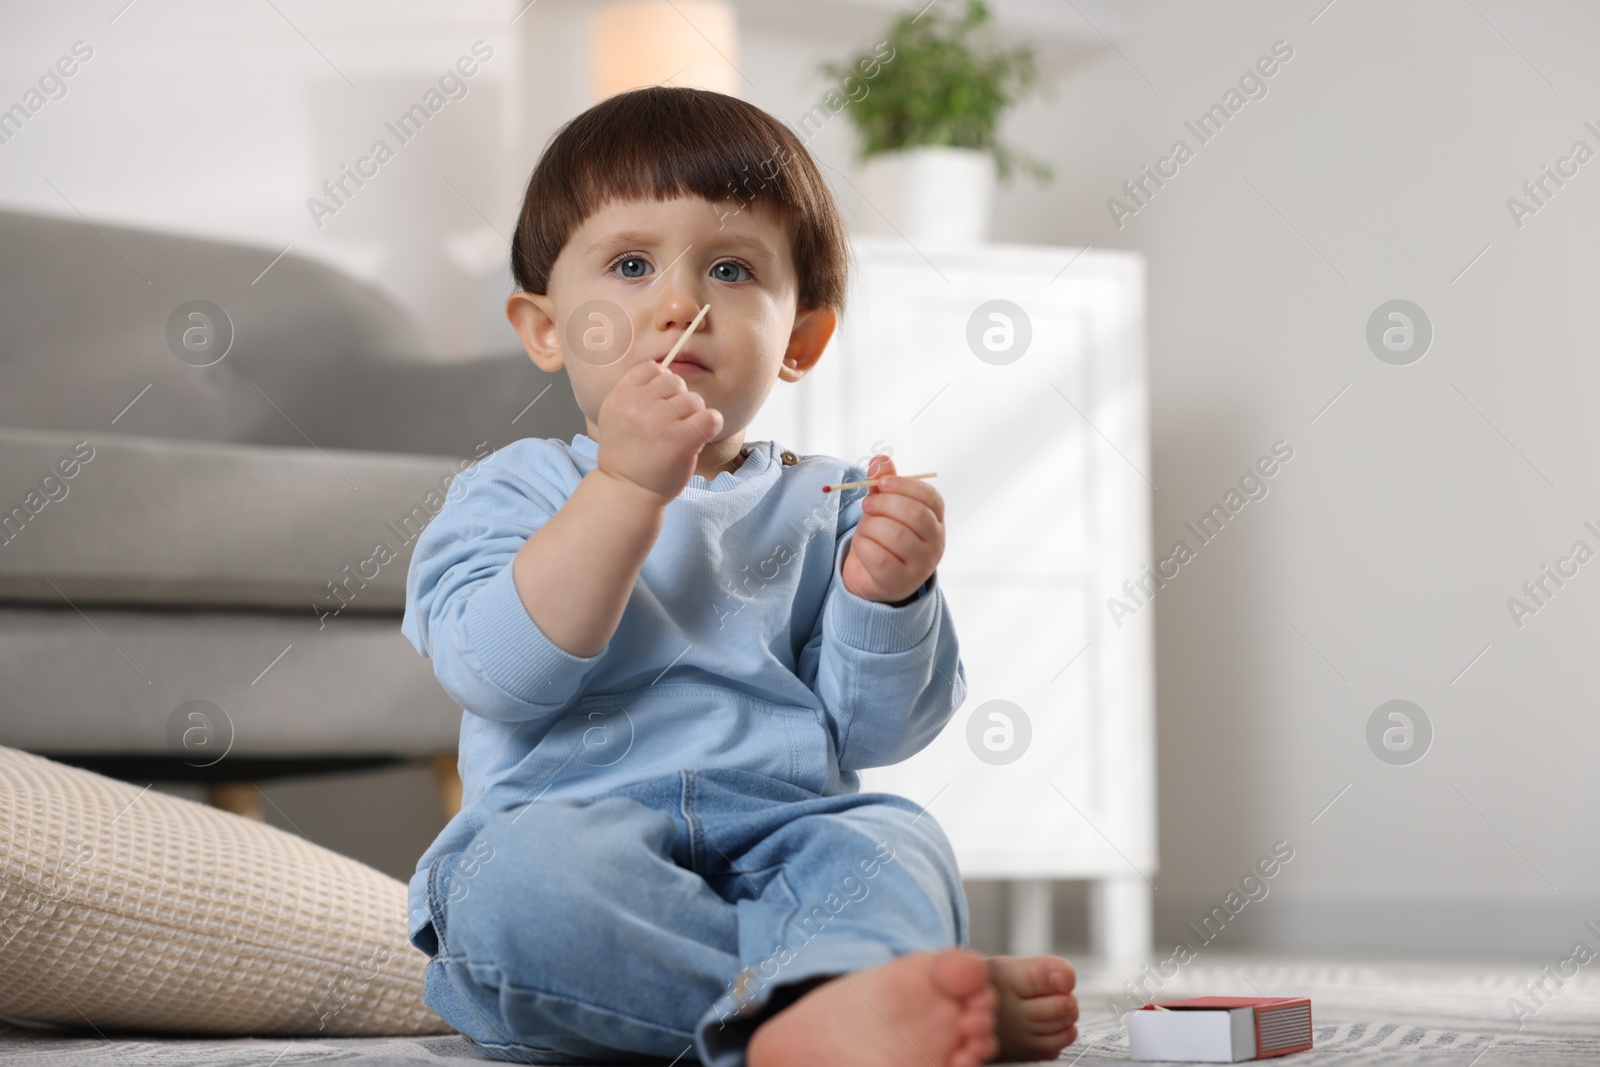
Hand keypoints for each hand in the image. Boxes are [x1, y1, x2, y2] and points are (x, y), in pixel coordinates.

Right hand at [595, 358, 722, 504]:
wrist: (627, 492)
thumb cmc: (626, 456)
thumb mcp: (614, 416)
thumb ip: (634, 390)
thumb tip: (664, 369)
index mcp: (621, 396)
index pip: (653, 368)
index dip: (662, 385)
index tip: (659, 406)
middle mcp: (638, 406)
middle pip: (676, 382)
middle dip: (678, 401)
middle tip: (670, 425)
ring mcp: (660, 422)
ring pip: (694, 400)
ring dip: (693, 417)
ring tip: (680, 436)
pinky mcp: (681, 440)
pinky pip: (711, 417)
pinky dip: (711, 425)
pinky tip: (699, 437)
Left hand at [840, 454, 944, 604]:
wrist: (872, 578)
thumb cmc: (882, 537)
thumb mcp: (882, 507)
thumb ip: (882, 483)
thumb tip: (880, 459)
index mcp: (936, 519)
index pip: (930, 497)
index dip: (905, 485)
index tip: (881, 483)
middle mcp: (936, 542)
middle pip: (915, 514)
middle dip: (884, 504)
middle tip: (866, 504)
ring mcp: (921, 565)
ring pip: (896, 535)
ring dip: (871, 526)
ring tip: (864, 528)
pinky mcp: (900, 582)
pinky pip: (880, 557)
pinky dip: (864, 546)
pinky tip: (862, 545)